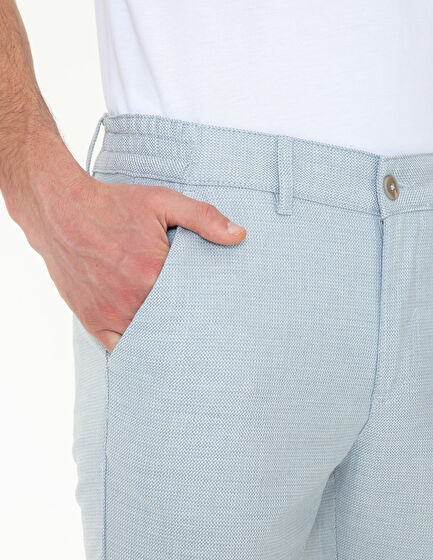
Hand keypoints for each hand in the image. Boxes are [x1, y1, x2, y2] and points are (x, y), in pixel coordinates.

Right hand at [3, 140, 245, 353]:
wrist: (59, 209)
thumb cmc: (113, 205)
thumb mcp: (162, 202)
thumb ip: (203, 218)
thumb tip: (240, 235)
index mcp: (154, 274)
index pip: (193, 306)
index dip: (206, 311)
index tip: (218, 316)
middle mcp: (133, 300)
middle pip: (172, 327)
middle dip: (189, 332)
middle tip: (206, 338)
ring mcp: (111, 313)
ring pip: (148, 342)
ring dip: (164, 344)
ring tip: (183, 348)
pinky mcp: (93, 320)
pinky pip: (119, 348)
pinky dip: (135, 350)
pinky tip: (151, 350)